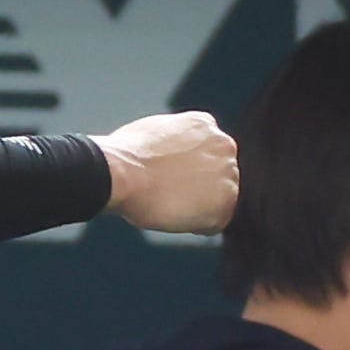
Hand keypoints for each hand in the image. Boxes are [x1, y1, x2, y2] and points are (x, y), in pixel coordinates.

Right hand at [98, 111, 237, 232]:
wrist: (122, 174)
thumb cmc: (127, 157)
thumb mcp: (155, 131)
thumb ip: (175, 140)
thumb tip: (174, 154)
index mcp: (205, 124)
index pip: (208, 153)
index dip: (189, 169)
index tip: (173, 178)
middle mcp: (223, 145)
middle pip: (218, 175)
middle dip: (198, 187)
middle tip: (170, 194)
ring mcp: (227, 174)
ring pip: (219, 199)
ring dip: (199, 206)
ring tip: (170, 203)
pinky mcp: (225, 202)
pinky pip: (215, 222)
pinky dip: (197, 225)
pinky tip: (175, 215)